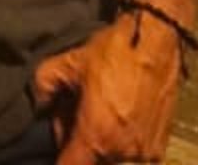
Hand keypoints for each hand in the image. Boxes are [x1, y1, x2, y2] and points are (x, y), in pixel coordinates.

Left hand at [33, 10, 183, 163]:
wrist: (158, 43)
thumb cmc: (116, 52)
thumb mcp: (70, 62)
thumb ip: (44, 84)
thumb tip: (39, 104)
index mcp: (95, 136)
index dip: (60, 157)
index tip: (60, 142)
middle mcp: (121, 152)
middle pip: (90, 162)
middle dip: (78, 144)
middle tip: (77, 114)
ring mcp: (142, 155)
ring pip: (111, 158)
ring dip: (102, 143)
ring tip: (101, 112)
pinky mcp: (159, 149)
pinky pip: (132, 156)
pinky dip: (123, 143)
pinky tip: (121, 117)